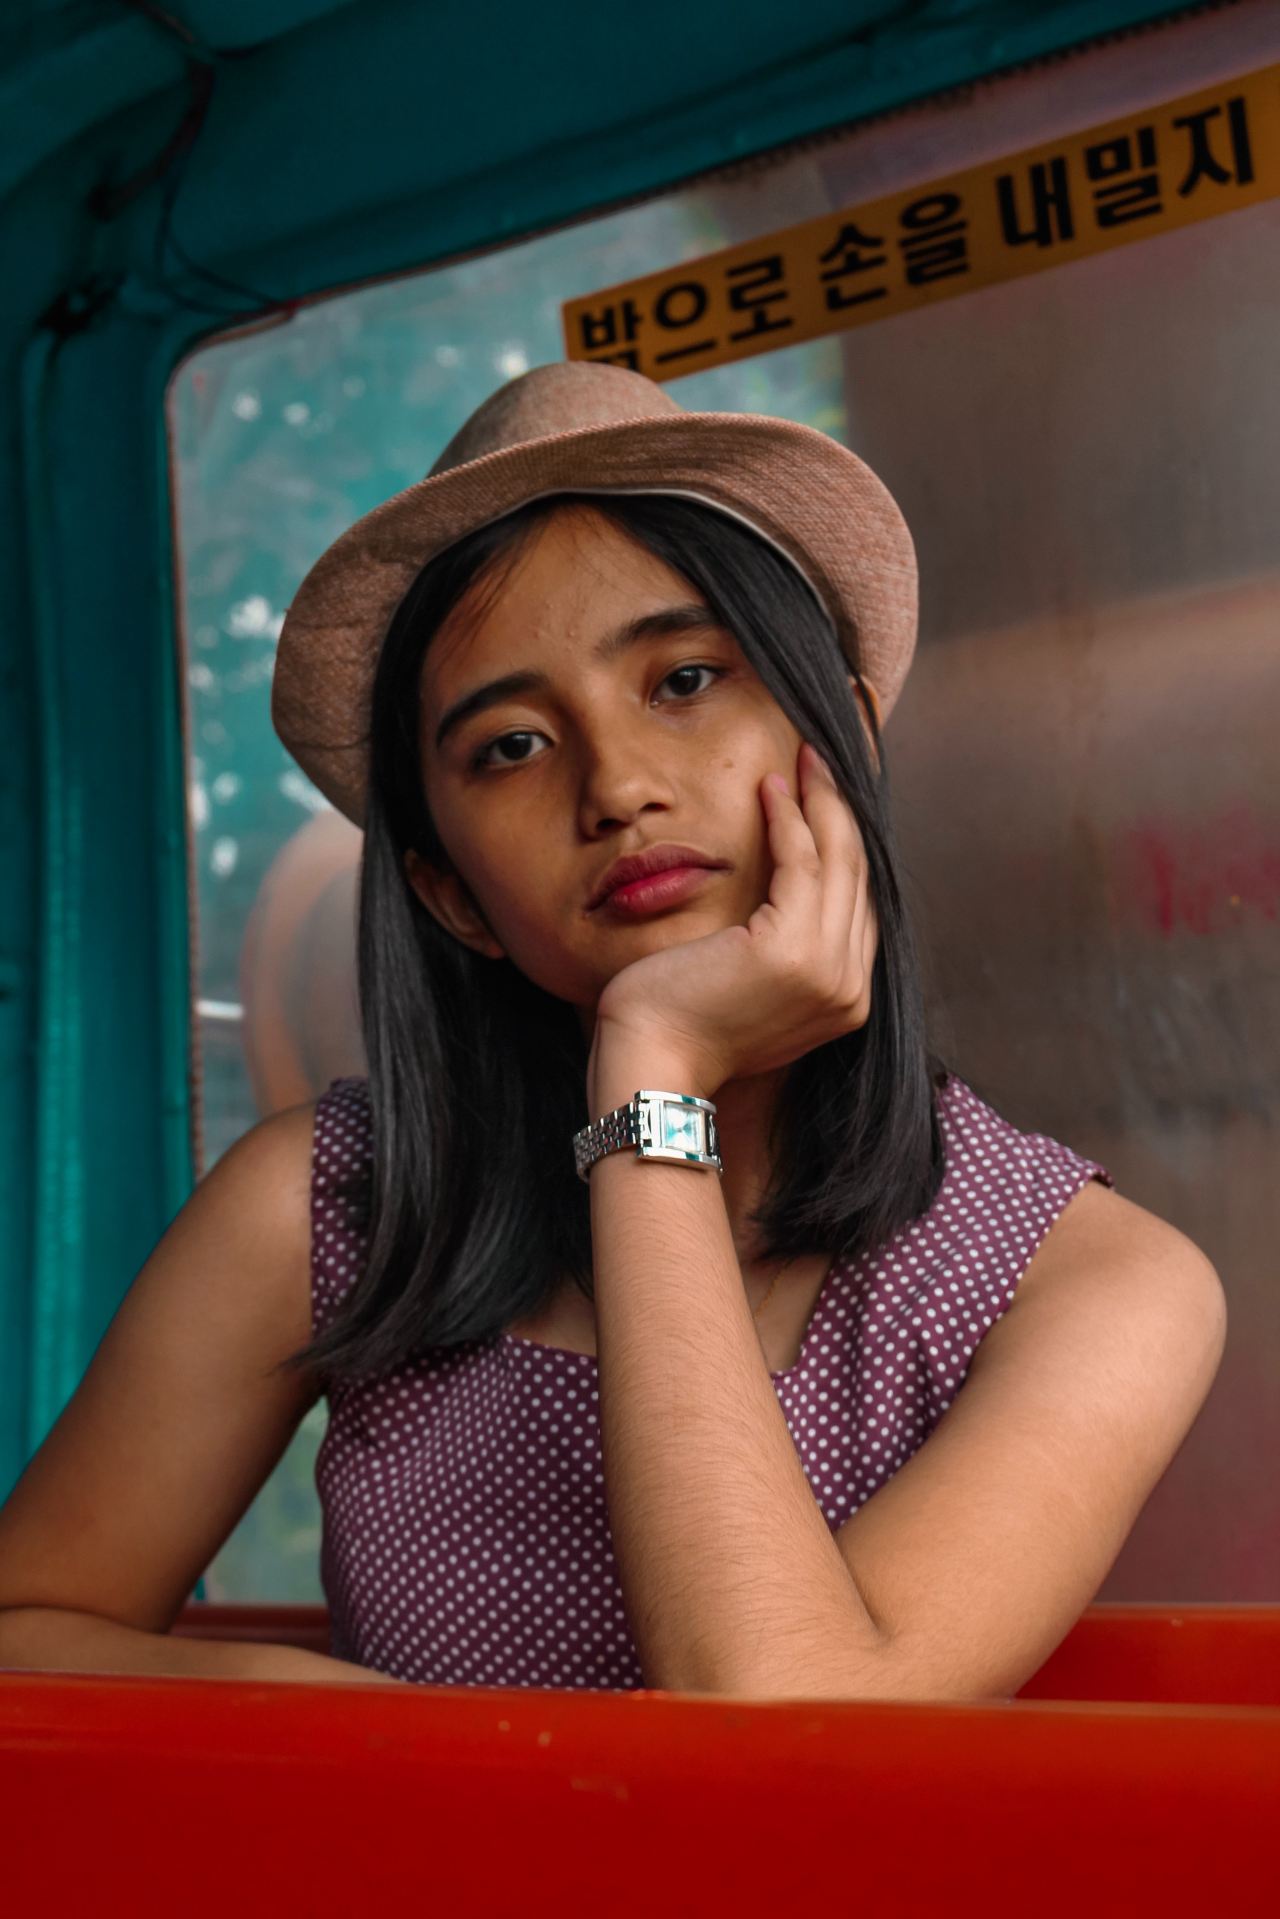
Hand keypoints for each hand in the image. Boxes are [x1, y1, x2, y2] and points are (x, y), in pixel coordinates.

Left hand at [589, 738, 877, 1101]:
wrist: (652, 1068)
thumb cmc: (681, 1028)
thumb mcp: (748, 990)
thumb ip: (780, 955)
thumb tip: (777, 909)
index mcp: (843, 1000)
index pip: (855, 905)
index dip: (843, 844)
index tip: (824, 799)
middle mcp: (849, 988)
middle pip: (857, 876)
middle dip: (840, 811)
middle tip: (819, 760)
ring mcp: (827, 971)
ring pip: (838, 861)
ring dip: (821, 801)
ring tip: (802, 759)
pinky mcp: (792, 949)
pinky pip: (802, 863)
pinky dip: (790, 818)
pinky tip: (772, 788)